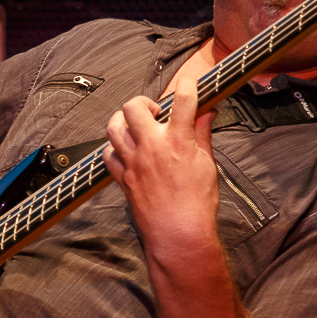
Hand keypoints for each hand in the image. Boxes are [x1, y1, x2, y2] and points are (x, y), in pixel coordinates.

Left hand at [103, 68, 219, 268]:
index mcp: (179, 142)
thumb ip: (203, 135)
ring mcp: (134, 162)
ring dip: (123, 121)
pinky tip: (127, 150)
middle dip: (144, 102)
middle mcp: (152, 147)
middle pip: (134, 107)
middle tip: (155, 112)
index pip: (183, 101)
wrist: (178, 235)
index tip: (188, 83)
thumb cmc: (197, 204)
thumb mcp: (208, 165)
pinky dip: (116, 148)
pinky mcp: (124, 178)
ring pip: (114, 127)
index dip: (187, 85)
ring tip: (137, 126)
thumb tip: (207, 114)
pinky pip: (109, 154)